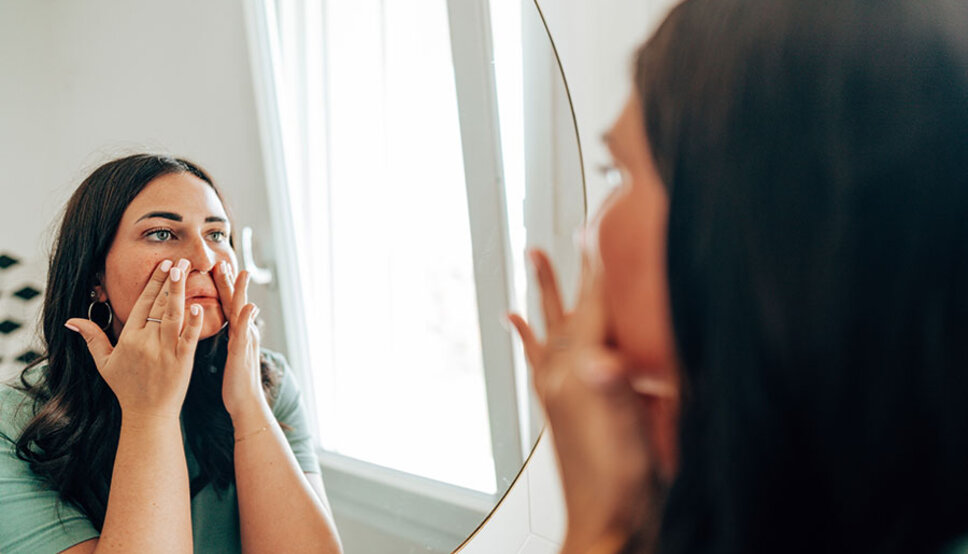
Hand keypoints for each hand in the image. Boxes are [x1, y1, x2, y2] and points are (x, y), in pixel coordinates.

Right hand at [66, 258, 204, 418]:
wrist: (148, 414)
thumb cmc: (127, 388)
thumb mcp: (105, 363)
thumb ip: (92, 338)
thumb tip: (71, 320)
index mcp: (130, 338)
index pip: (143, 304)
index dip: (153, 283)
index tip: (163, 265)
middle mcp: (147, 342)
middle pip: (159, 305)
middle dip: (170, 280)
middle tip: (180, 259)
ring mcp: (165, 351)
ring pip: (173, 316)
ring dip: (180, 293)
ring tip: (188, 271)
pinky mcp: (182, 361)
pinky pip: (188, 338)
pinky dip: (194, 323)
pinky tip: (199, 306)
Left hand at [213, 262, 264, 417]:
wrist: (246, 403)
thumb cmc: (234, 382)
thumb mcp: (231, 354)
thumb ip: (231, 337)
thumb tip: (228, 323)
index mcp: (237, 332)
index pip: (229, 304)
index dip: (225, 286)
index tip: (219, 267)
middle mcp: (244, 333)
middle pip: (236, 301)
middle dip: (231, 281)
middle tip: (226, 260)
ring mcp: (245, 341)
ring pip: (242, 311)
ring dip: (242, 292)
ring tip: (241, 273)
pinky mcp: (242, 353)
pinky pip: (244, 333)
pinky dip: (247, 319)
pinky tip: (249, 307)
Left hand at [508, 249, 676, 552]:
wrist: (605, 529)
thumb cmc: (622, 491)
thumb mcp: (632, 441)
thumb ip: (617, 397)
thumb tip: (604, 361)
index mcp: (580, 381)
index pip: (591, 312)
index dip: (598, 271)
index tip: (598, 232)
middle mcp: (562, 381)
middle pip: (566, 312)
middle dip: (567, 273)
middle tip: (558, 236)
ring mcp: (559, 393)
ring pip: (552, 328)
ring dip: (546, 294)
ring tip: (536, 260)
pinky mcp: (562, 407)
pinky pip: (542, 359)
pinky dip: (531, 336)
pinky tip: (521, 325)